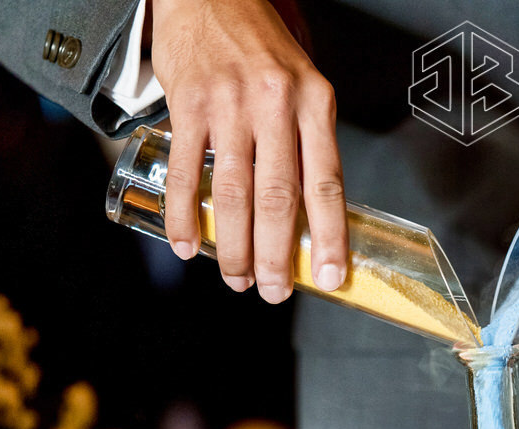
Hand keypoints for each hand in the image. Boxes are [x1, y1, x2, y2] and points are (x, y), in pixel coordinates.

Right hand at [151, 0, 347, 301]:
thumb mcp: (304, 85)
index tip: (332, 276)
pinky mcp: (189, 103)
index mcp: (314, 103)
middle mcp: (276, 104)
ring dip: (235, 245)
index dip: (330, 236)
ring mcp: (230, 105)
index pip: (327, 182)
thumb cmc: (262, 47)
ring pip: (234, 192)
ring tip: (237, 278)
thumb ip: (308, 142)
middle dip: (278, 256)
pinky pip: (188, 171)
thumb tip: (313, 215)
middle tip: (274, 292)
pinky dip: (186, 216)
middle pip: (280, 197)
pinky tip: (189, 246)